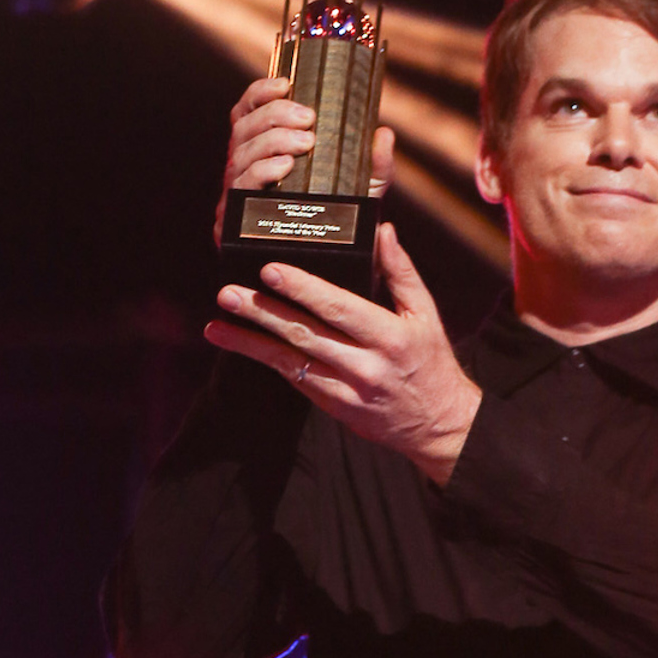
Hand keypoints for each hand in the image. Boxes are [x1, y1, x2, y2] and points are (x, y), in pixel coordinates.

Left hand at [208, 223, 481, 484]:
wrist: (440, 426)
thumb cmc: (432, 362)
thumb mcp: (425, 315)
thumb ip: (402, 272)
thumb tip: (383, 231)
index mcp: (390, 336)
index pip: (339, 308)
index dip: (302, 289)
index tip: (270, 269)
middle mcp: (366, 365)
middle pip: (306, 334)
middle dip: (263, 312)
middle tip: (228, 294)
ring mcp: (347, 391)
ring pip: (290, 362)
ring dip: (250, 341)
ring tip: (217, 324)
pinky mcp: (334, 408)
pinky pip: (294, 379)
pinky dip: (265, 359)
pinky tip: (239, 343)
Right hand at [216, 74, 392, 243]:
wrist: (329, 270)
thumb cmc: (340, 224)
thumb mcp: (363, 192)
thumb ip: (376, 165)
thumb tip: (384, 134)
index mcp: (263, 152)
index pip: (247, 112)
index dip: (260, 93)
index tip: (287, 84)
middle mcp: (244, 170)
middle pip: (243, 129)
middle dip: (274, 117)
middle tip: (309, 121)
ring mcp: (237, 197)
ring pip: (240, 156)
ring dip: (271, 142)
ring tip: (304, 142)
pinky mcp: (232, 226)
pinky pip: (240, 191)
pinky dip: (261, 173)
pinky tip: (285, 167)